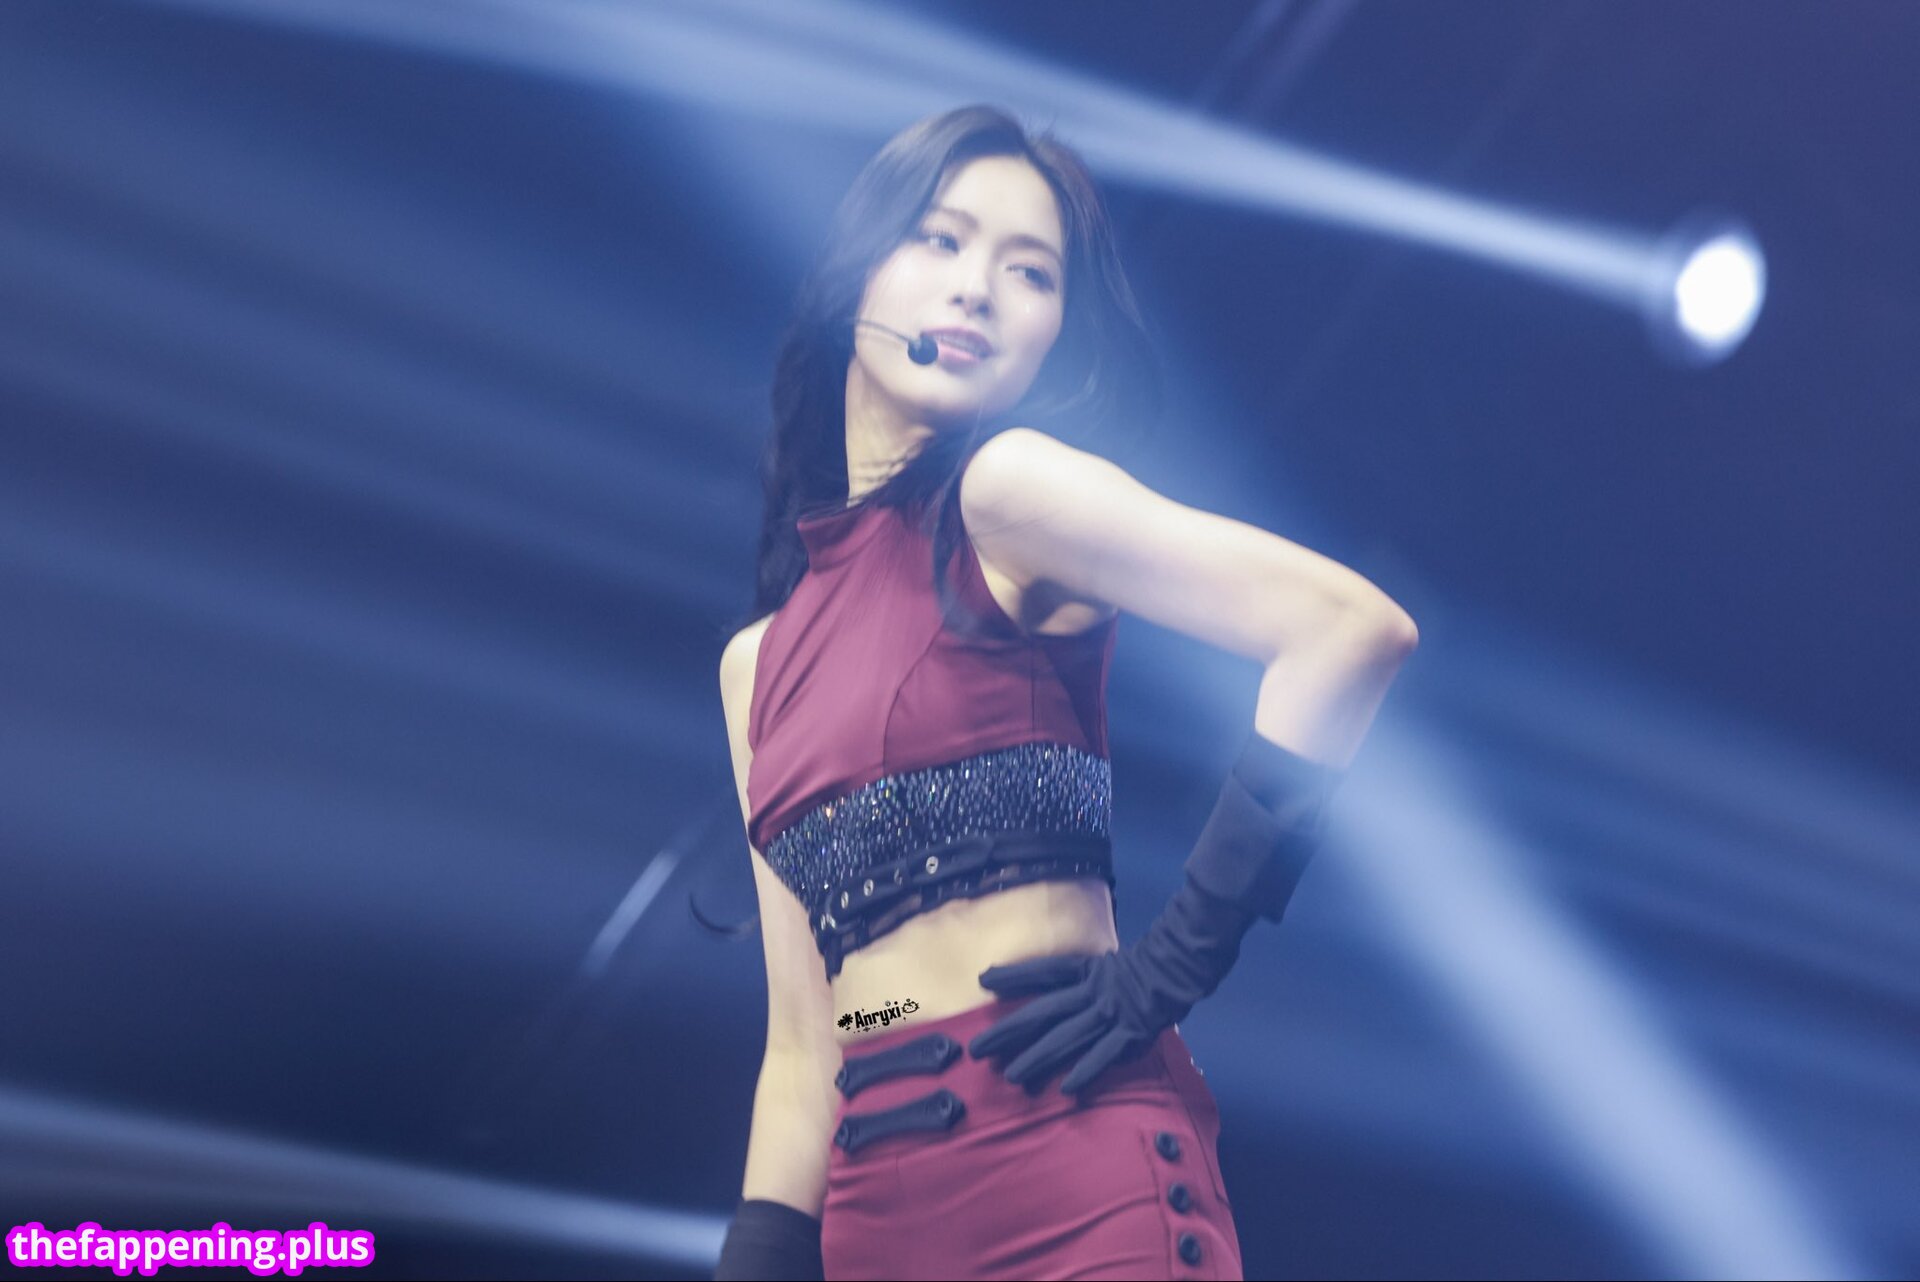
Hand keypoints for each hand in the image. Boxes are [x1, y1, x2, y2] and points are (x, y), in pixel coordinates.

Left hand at [966, 948, 1182, 1099]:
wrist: (1175, 973)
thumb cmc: (1131, 971)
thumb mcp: (1096, 964)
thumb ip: (1069, 976)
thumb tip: (1028, 984)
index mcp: (1083, 971)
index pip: (1044, 972)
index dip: (1015, 975)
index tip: (983, 981)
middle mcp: (1090, 993)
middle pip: (1043, 1012)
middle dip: (1008, 1031)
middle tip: (978, 1049)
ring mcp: (1109, 1016)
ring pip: (1066, 1039)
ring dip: (1037, 1058)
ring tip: (1012, 1076)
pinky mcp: (1129, 1036)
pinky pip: (1103, 1057)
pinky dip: (1085, 1072)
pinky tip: (1065, 1089)